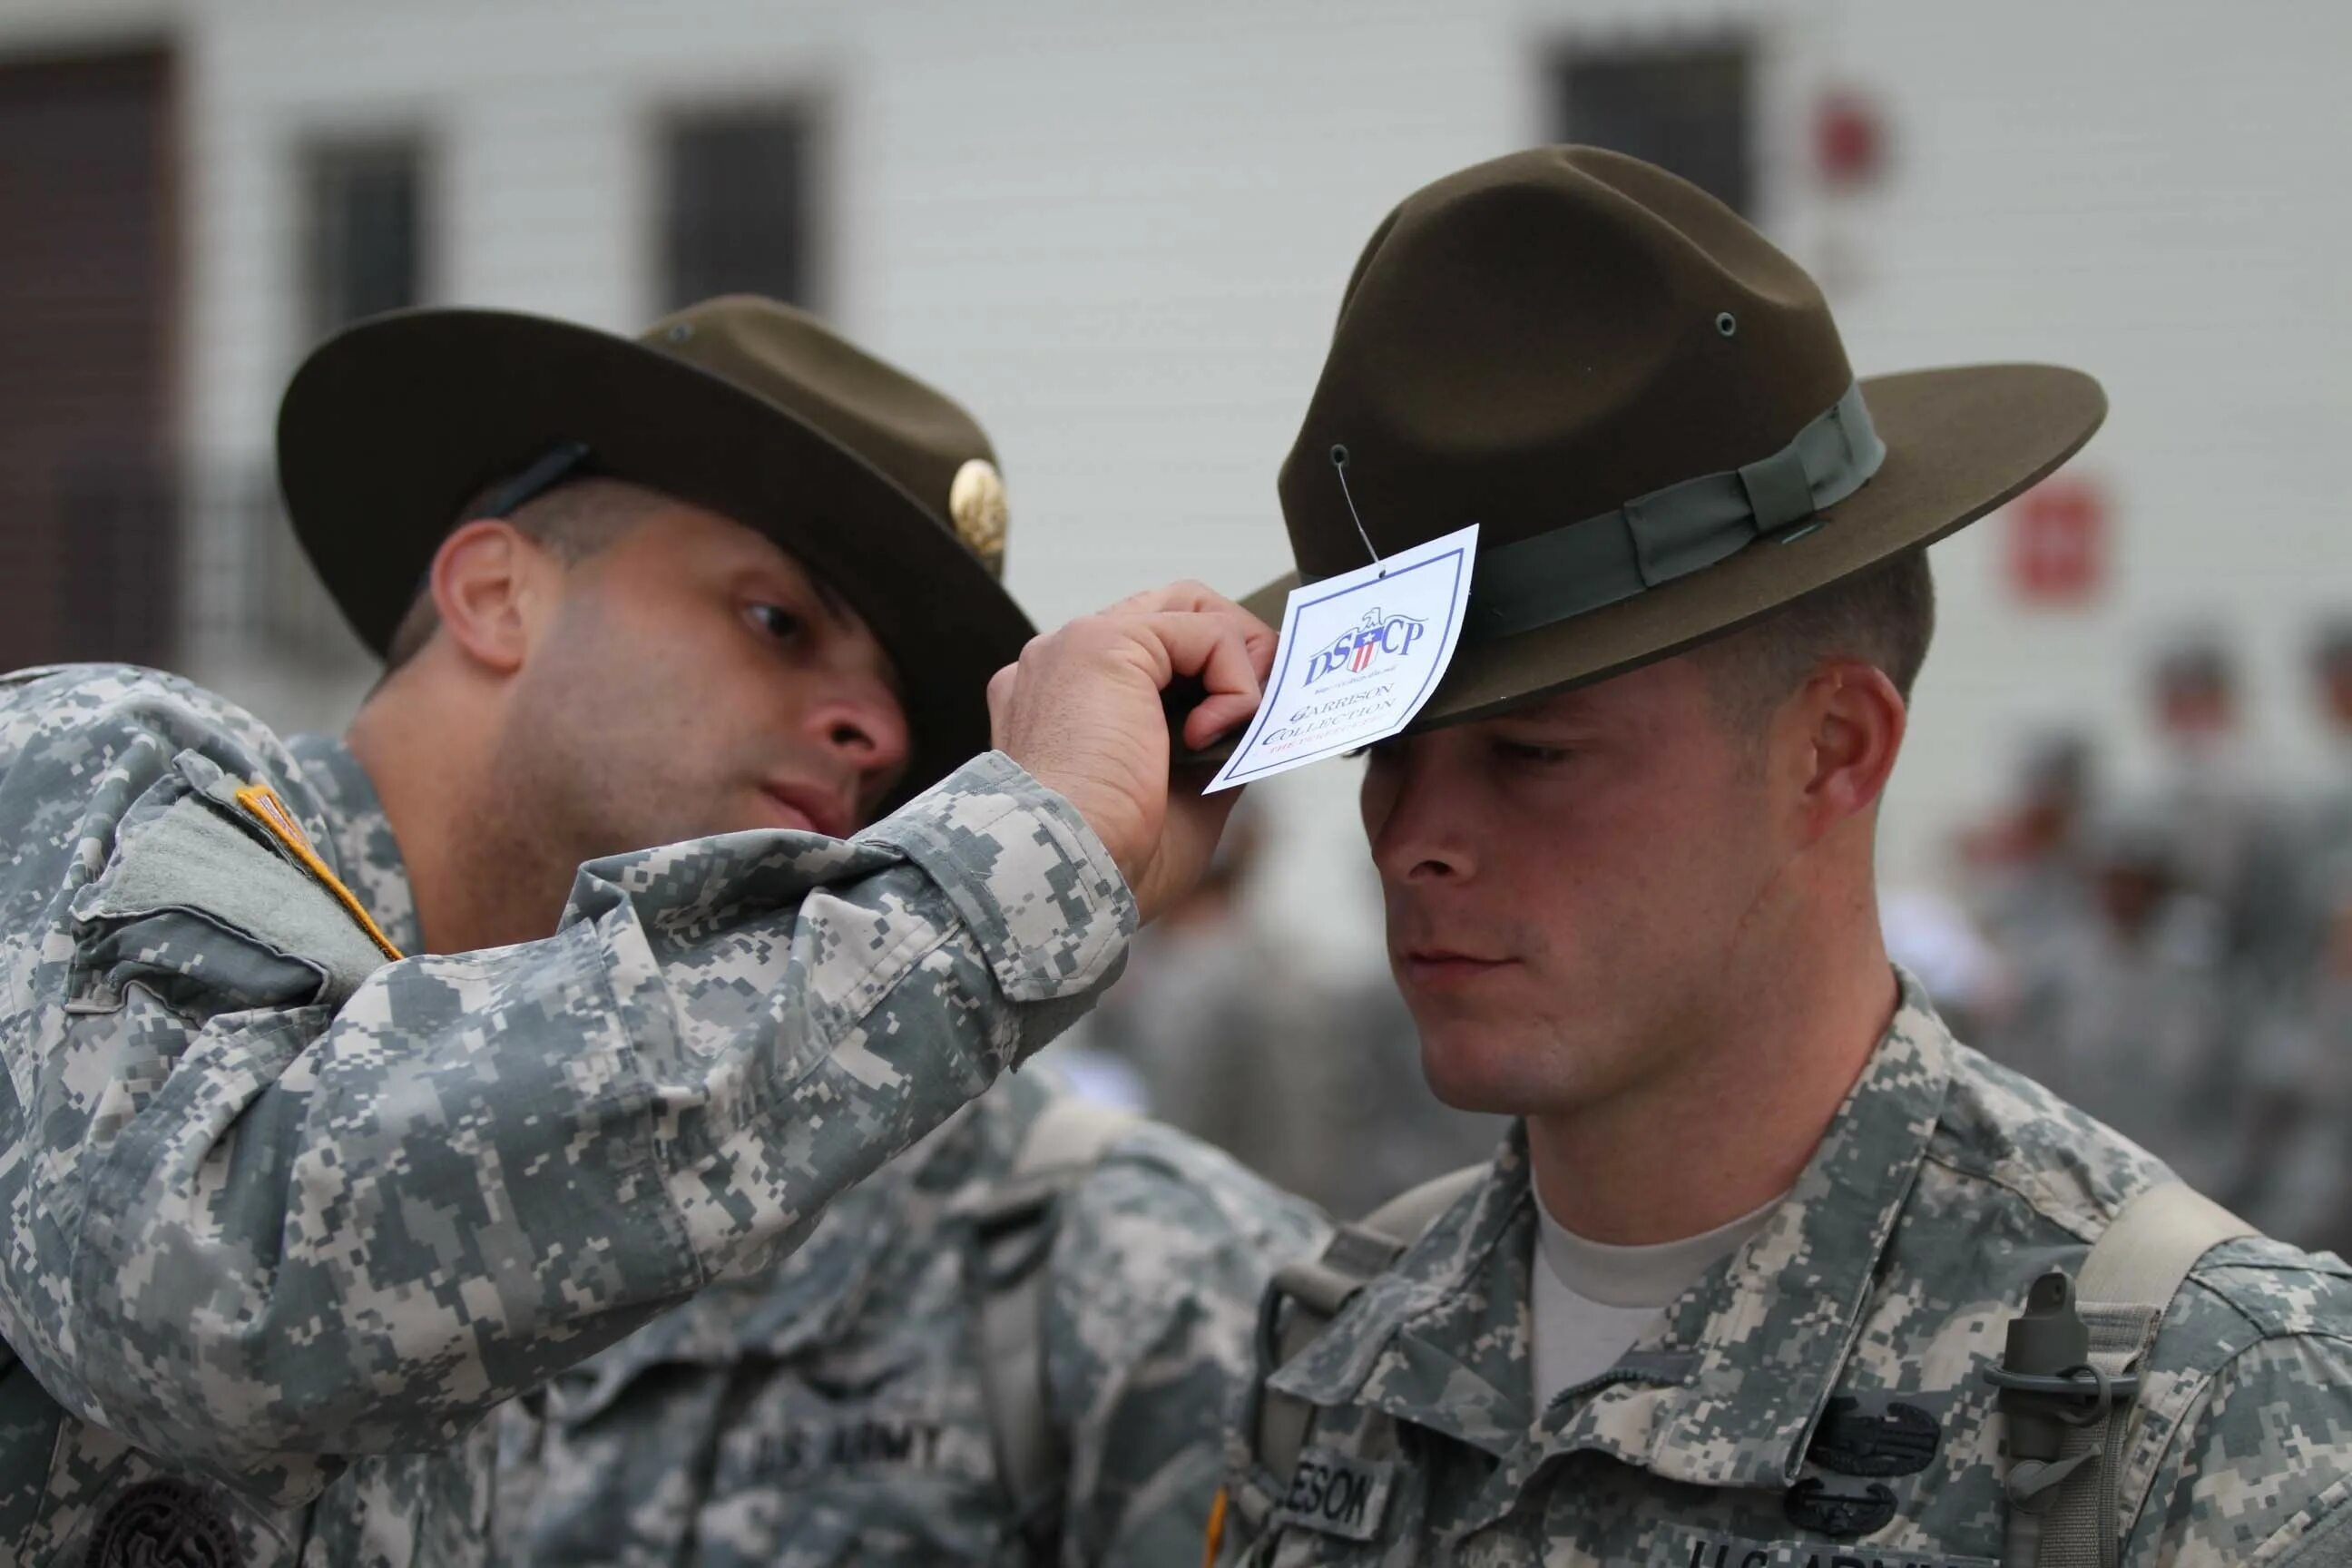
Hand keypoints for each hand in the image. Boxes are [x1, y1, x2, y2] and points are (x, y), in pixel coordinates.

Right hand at [988, 582, 1274, 922]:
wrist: (1059, 873)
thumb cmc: (1104, 861)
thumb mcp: (1177, 801)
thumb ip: (1209, 754)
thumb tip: (1252, 728)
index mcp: (1060, 703)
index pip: (1148, 655)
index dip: (1207, 676)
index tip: (1244, 719)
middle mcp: (1059, 664)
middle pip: (1170, 614)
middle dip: (1234, 650)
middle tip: (1265, 702)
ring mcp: (1074, 646)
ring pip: (1190, 610)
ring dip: (1241, 661)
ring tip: (1247, 717)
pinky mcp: (1103, 644)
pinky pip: (1205, 633)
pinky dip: (1233, 681)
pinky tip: (1212, 732)